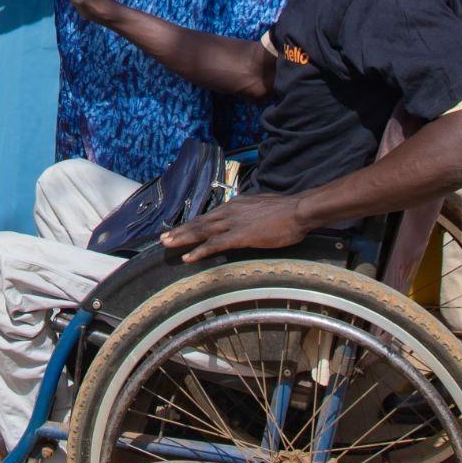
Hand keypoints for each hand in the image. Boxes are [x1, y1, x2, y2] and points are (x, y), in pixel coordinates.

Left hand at [162, 193, 308, 262]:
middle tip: (163, 238)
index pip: (209, 216)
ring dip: (182, 239)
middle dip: (181, 231)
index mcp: (236, 205)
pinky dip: (199, 251)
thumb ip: (251, 214)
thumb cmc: (287, 212)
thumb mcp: (263, 208)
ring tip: (166, 245)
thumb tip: (247, 220)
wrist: (298, 210)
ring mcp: (233, 223)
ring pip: (202, 231)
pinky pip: (214, 244)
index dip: (193, 224)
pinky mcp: (240, 236)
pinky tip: (187, 257)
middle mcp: (230, 211)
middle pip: (200, 222)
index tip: (180, 229)